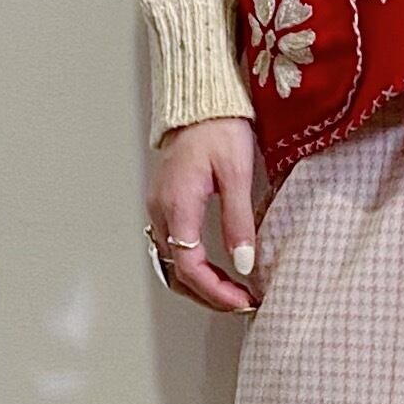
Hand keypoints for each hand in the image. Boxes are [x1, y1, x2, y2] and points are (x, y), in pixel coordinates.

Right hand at [147, 117, 263, 312]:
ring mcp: (159, 209)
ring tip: (231, 293)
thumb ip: (238, 221)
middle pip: (177, 273)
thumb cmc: (219, 127)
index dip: (216, 291)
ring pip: (171, 264)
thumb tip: (244, 263)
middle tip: (241, 303)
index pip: (190, 266)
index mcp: (177, 205)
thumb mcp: (237, 172)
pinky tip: (215, 271)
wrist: (199, 99)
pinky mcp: (164, 204)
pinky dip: (192, 268)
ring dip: (199, 285)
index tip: (243, 301)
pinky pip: (171, 249)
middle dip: (209, 295)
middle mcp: (160, 211)